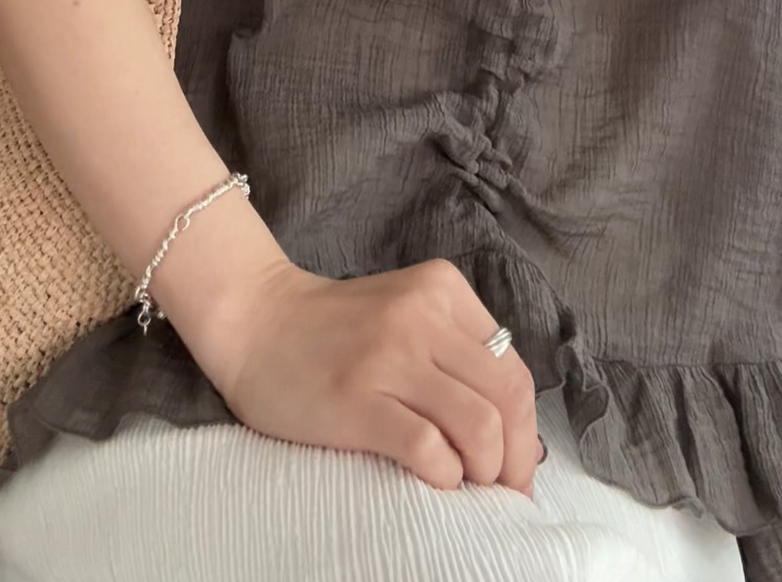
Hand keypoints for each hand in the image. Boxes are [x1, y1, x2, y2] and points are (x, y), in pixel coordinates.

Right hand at [196, 255, 542, 498]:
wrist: (254, 322)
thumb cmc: (333, 330)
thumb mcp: (406, 313)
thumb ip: (453, 349)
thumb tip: (508, 428)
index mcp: (443, 291)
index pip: (514, 369)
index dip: (526, 430)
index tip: (517, 466)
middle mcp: (423, 316)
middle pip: (507, 399)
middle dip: (516, 459)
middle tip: (501, 491)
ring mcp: (390, 356)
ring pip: (480, 426)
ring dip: (484, 471)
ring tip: (466, 486)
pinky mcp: (358, 399)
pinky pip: (428, 447)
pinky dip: (443, 475)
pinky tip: (431, 478)